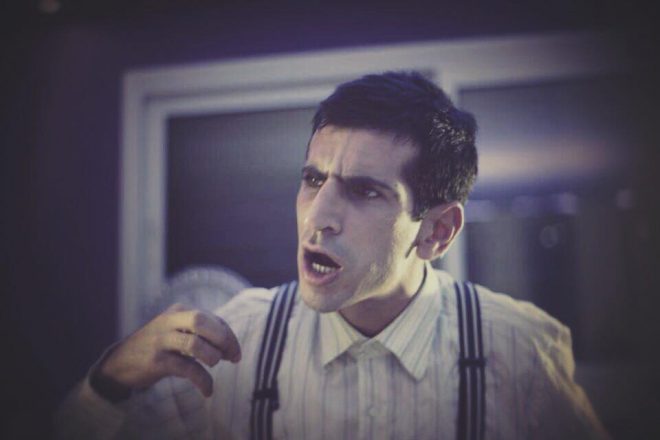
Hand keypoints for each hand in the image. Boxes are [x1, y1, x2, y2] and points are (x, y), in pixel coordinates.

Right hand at [91, 303, 240, 399]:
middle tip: (228, 357)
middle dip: (222, 338)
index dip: (228, 336)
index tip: (235, 354)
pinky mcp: (156, 361)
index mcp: (179, 311)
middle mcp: (170, 321)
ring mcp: (161, 340)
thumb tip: (232, 350)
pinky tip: (208, 391)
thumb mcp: (177, 332)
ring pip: (194, 344)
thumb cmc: (158, 346)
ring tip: (213, 366)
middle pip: (202, 320)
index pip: (212, 319)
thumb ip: (202, 334)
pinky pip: (186, 369)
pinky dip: (202, 381)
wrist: (119, 362)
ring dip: (211, 356)